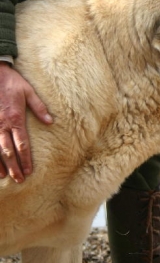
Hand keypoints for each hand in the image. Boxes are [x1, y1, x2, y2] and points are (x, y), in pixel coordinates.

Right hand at [0, 62, 52, 182]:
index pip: (22, 144)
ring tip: (5, 176)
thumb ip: (40, 108)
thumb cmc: (12, 82)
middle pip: (8, 151)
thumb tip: (51, 122)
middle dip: (14, 166)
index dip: (26, 159)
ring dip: (0, 164)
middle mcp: (3, 125)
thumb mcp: (29, 92)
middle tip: (19, 179)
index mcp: (16, 119)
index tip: (29, 171)